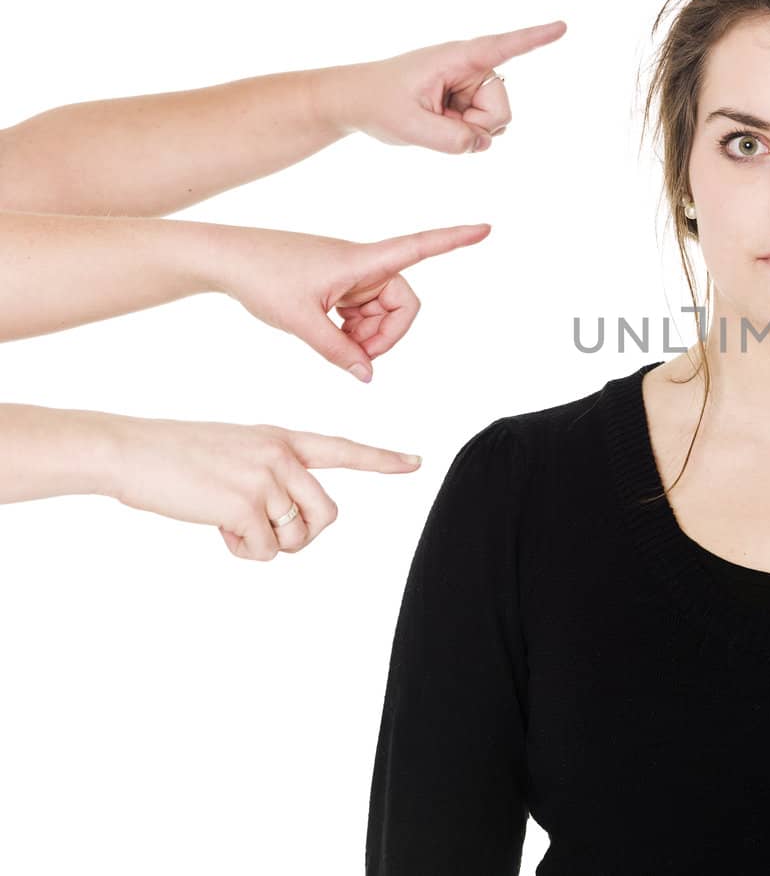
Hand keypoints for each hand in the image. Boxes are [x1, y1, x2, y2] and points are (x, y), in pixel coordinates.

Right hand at [100, 415, 421, 559]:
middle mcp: (283, 456)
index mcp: (283, 439)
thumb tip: (289, 526)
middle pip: (327, 514)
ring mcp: (266, 478)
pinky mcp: (245, 504)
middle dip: (301, 534)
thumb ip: (273, 475)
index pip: (343, 449)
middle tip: (264, 529)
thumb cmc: (178, 456)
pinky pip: (264, 551)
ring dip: (266, 544)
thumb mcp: (238, 451)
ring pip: (295, 538)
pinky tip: (217, 528)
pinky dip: (242, 551)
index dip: (382, 460)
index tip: (416, 462)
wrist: (132, 451)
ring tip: (231, 522)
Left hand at [215, 222, 491, 381]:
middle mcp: (363, 264)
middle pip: (404, 302)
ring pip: (383, 312)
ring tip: (336, 346)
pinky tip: (329, 336)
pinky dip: (354, 331)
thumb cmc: (261, 278)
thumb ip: (338, 351)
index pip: (419, 247)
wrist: (224, 259)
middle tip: (359, 357)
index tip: (486, 229)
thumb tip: (367, 375)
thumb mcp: (300, 322)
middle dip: (389, 334)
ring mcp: (351, 276)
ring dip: (368, 336)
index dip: (455, 239)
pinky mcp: (338, 285)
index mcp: (361, 260)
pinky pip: (363, 313)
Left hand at [321, 21, 567, 154]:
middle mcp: (471, 66)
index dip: (535, 38)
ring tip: (435, 120)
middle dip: (477, 127)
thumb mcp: (410, 126)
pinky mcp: (470, 99)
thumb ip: (450, 139)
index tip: (563, 26)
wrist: (358, 101)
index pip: (502, 47)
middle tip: (437, 122)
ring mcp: (472, 83)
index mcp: (457, 58)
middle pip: (501, 109)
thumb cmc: (378, 102)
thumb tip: (482, 144)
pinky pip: (485, 129)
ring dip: (468, 132)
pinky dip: (466, 135)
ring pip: (496, 122)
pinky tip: (441, 123)